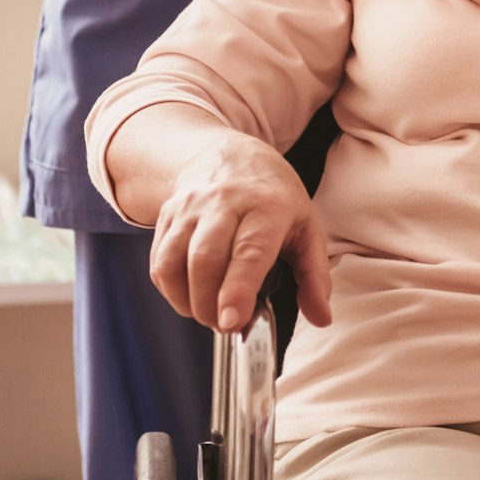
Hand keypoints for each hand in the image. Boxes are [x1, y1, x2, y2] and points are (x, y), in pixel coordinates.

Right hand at [148, 133, 331, 334]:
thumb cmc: (273, 198)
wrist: (231, 155)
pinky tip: (192, 295)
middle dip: (209, 305)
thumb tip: (321, 317)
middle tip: (226, 324)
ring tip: (209, 312)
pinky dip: (172, 290)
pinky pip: (159, 263)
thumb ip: (314, 275)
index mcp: (267, 207)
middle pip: (205, 260)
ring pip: (174, 263)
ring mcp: (191, 207)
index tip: (232, 322)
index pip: (249, 252)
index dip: (237, 290)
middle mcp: (225, 202)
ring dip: (188, 302)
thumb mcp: (306, 227)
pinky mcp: (168, 215)